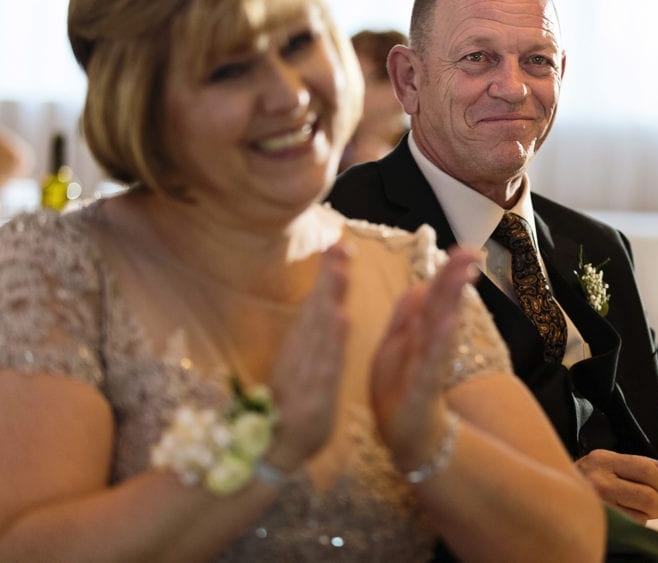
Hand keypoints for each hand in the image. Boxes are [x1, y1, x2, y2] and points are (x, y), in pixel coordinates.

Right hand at [264, 242, 350, 471]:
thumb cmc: (292, 409)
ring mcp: (304, 379)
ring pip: (319, 334)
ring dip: (330, 300)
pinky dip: (332, 343)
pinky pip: (324, 368)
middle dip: (330, 278)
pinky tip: (341, 319)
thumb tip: (327, 304)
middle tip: (341, 244)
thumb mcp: (303, 369)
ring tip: (341, 271)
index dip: (328, 275)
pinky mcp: (312, 402)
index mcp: (300, 349)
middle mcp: (299, 358)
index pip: (316, 305)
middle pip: (316, 311)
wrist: (273, 457)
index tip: (340, 243)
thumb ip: (313, 339)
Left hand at [370, 246, 480, 470]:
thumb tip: (420, 283)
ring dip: (451, 303)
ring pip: (440, 329)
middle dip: (454, 278)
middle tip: (471, 252)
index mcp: (419, 333)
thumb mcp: (397, 346)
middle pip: (442, 306)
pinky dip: (440, 343)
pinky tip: (448, 322)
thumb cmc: (400, 390)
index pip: (435, 295)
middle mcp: (428, 346)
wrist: (404, 437)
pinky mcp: (422, 388)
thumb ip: (408, 316)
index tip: (465, 249)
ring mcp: (427, 366)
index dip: (447, 272)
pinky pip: (431, 362)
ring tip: (462, 277)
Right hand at [575, 449, 657, 522]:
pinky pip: (631, 527)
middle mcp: (598, 480)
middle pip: (649, 495)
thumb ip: (641, 464)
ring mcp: (597, 504)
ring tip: (632, 509)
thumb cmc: (588, 481)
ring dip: (644, 515)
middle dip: (656, 503)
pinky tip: (623, 517)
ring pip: (643, 515)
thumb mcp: (610, 464)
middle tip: (649, 503)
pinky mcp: (600, 523)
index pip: (647, 469)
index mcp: (602, 460)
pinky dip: (633, 524)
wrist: (554, 498)